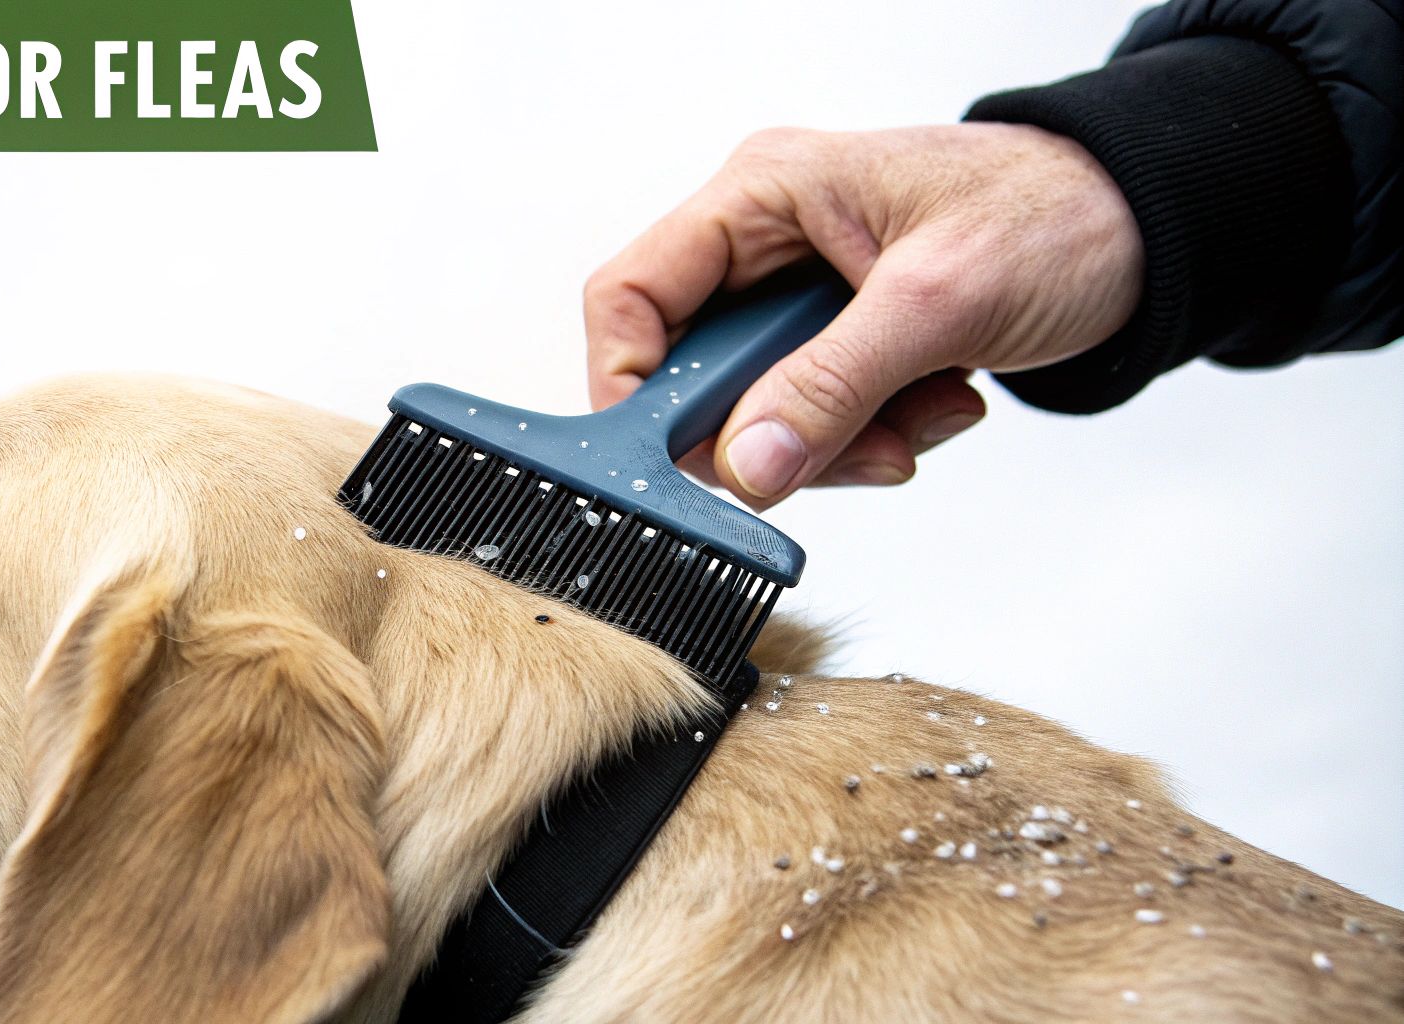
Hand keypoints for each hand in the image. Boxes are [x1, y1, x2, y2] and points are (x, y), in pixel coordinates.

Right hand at [584, 123, 1143, 507]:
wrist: (1144, 228)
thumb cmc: (1057, 215)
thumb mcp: (938, 302)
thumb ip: (833, 386)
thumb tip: (748, 467)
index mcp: (764, 194)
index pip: (631, 293)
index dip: (629, 384)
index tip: (669, 460)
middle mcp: (766, 242)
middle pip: (695, 372)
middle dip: (771, 430)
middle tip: (848, 449)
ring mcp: (800, 295)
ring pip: (758, 411)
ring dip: (838, 440)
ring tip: (922, 416)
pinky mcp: (837, 337)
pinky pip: (814, 417)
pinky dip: (873, 434)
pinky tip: (936, 402)